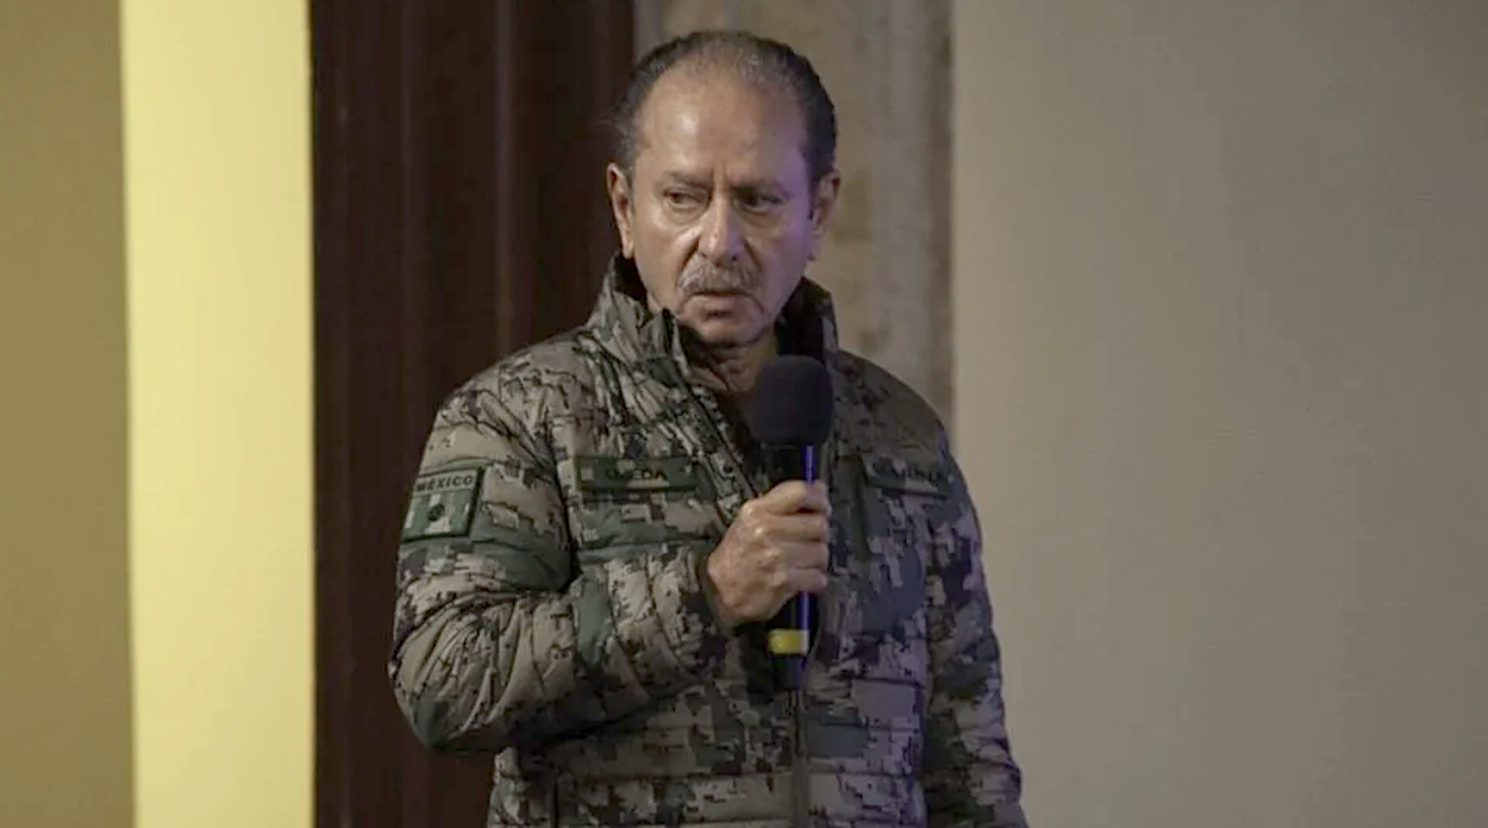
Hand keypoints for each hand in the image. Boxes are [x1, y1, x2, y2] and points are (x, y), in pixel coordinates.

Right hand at [704, 480, 830, 628]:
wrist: (718, 590)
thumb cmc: (737, 556)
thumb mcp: (751, 520)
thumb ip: (783, 503)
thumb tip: (818, 488)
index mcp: (757, 511)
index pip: (800, 493)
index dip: (819, 498)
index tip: (822, 506)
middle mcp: (766, 530)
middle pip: (818, 523)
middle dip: (819, 535)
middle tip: (809, 541)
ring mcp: (776, 556)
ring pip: (821, 551)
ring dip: (817, 560)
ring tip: (803, 562)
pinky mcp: (784, 580)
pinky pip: (818, 577)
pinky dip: (815, 580)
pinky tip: (803, 578)